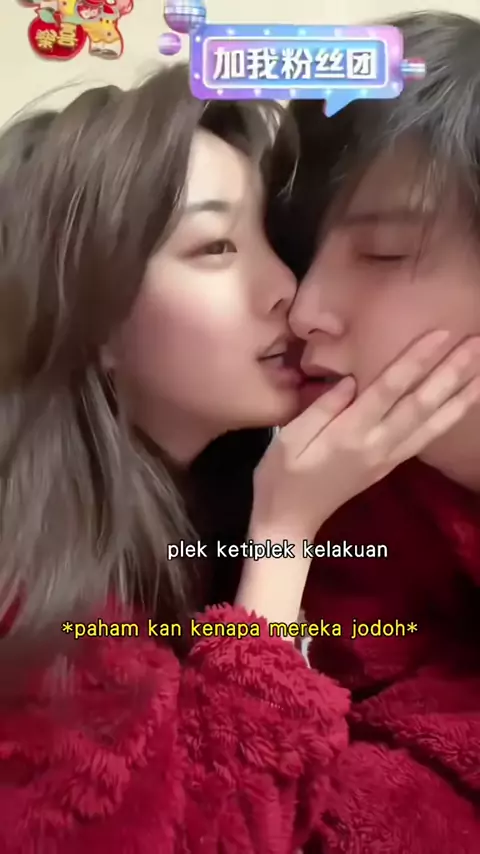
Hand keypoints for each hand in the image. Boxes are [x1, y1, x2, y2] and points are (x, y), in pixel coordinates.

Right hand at [252, 331, 479, 538]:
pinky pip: (427, 438)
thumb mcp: (289, 439)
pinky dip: (449, 418)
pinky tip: (463, 402)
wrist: (290, 521)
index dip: (415, 360)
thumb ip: (321, 408)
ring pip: (432, 423)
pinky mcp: (391, 464)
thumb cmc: (281, 476)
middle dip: (450, 372)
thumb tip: (351, 380)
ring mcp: (389, 457)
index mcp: (349, 434)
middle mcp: (377, 445)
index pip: (388, 390)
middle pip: (420, 404)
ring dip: (461, 396)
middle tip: (477, 344)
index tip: (440, 334)